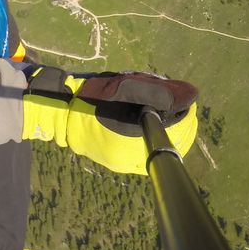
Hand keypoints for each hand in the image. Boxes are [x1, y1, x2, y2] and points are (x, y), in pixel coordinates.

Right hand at [21, 68, 198, 174]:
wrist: (60, 113)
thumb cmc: (92, 95)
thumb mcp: (125, 87)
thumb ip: (157, 92)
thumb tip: (189, 96)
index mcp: (131, 141)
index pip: (173, 134)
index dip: (186, 117)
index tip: (187, 101)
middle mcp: (128, 159)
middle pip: (169, 146)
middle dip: (181, 125)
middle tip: (182, 106)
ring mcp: (122, 162)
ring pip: (159, 150)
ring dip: (170, 131)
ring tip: (169, 113)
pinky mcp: (117, 161)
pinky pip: (146, 151)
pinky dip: (155, 137)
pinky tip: (153, 122)